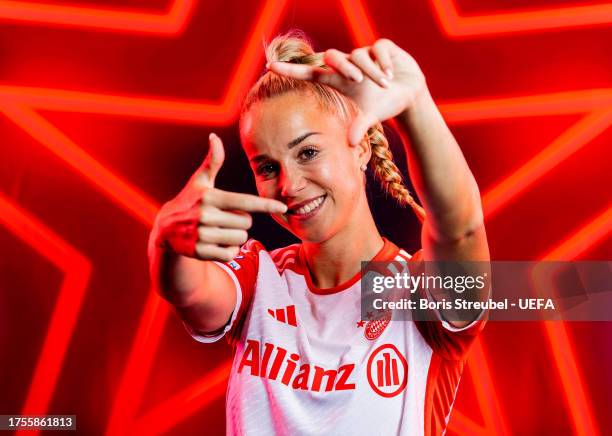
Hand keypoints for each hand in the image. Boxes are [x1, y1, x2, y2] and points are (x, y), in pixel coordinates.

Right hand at [150, 133, 286, 261]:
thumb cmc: (189, 200)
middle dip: (241, 221)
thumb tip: (214, 136)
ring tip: (219, 230)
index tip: (282, 208)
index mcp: (210, 197)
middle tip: (224, 218)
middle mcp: (206, 216)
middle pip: (247, 223)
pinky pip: (230, 253)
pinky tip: (215, 243)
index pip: (245, 202)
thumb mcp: (200, 181)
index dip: (266, 205)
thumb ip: (213, 161)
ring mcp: (202, 235)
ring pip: (241, 239)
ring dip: (236, 236)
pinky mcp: (200, 252)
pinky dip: (228, 250)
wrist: (164, 229)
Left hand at [268, 38, 427, 145]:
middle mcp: (348, 64)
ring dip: (372, 70)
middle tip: (357, 80)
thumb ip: (360, 127)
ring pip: (359, 54)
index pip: (309, 73)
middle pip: (332, 56)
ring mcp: (364, 53)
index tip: (270, 67)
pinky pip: (378, 48)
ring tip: (384, 84)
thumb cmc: (383, 105)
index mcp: (339, 80)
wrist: (409, 96)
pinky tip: (391, 74)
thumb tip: (351, 143)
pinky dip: (384, 63)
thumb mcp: (371, 117)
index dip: (291, 70)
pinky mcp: (382, 47)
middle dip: (344, 66)